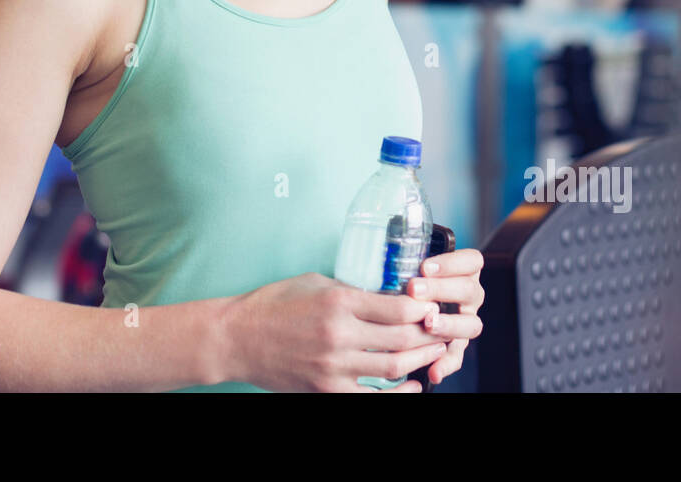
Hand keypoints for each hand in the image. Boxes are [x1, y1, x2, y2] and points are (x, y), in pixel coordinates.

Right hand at [225, 271, 447, 392]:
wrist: (237, 338)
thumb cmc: (273, 304)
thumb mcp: (315, 282)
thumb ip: (352, 291)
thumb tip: (387, 296)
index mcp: (338, 301)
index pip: (397, 307)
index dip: (423, 308)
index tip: (433, 306)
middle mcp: (339, 335)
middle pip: (401, 338)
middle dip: (429, 334)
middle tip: (443, 328)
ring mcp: (333, 367)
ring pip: (393, 368)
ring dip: (420, 360)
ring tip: (434, 351)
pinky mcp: (326, 390)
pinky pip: (373, 398)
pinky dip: (398, 394)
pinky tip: (412, 385)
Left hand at [405, 248, 484, 385]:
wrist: (407, 305)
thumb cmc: (408, 278)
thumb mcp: (411, 266)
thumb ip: (408, 264)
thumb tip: (386, 259)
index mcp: (464, 272)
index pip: (472, 261)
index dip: (452, 262)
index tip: (425, 266)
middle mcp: (469, 297)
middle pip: (469, 290)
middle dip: (441, 289)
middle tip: (415, 289)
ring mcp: (465, 321)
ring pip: (471, 324)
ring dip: (450, 324)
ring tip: (428, 324)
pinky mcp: (456, 346)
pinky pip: (457, 357)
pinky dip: (446, 364)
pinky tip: (433, 371)